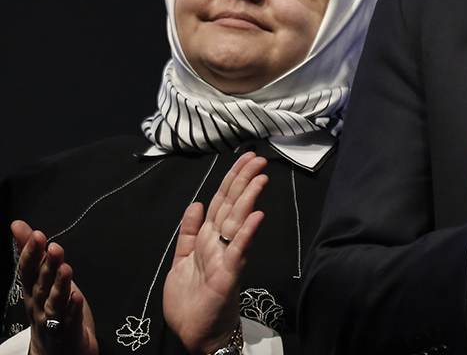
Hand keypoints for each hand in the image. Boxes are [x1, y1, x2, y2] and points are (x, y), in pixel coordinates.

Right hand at [12, 220, 97, 354]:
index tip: (37, 235)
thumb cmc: (51, 310)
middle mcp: (40, 304)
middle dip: (46, 265)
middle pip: (41, 284)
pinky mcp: (68, 332)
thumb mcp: (41, 278)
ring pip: (54, 301)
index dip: (31, 252)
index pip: (27, 269)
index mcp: (33, 290)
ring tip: (65, 268)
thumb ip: (33, 252)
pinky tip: (77, 297)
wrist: (59, 349)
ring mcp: (53, 319)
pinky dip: (72, 309)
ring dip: (59, 285)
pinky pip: (70, 320)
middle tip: (54, 247)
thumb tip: (19, 226)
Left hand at [163, 152, 266, 354]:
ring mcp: (226, 256)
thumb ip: (188, 233)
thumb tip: (195, 204)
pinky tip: (256, 216)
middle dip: (243, 180)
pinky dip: (246, 233)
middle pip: (231, 205)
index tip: (244, 158)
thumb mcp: (181, 261)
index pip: (220, 201)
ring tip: (260, 177)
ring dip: (248, 198)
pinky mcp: (229, 274)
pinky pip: (238, 250)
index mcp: (207, 238)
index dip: (230, 179)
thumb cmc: (190, 301)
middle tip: (258, 158)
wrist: (195, 334)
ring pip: (237, 221)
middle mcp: (219, 243)